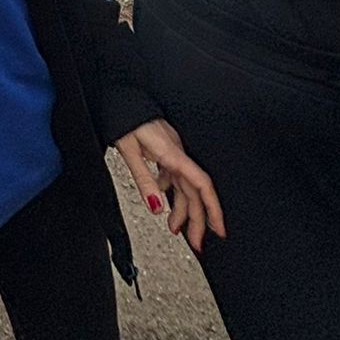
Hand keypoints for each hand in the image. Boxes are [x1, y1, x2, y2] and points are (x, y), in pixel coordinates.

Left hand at [114, 118, 224, 253]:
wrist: (120, 97)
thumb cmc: (124, 118)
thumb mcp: (129, 151)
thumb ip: (143, 179)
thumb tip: (156, 207)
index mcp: (172, 153)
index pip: (201, 184)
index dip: (213, 208)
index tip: (219, 230)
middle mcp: (176, 152)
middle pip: (194, 191)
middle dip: (197, 219)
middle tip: (196, 242)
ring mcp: (172, 150)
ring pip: (184, 185)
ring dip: (182, 209)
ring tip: (174, 228)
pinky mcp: (165, 149)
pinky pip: (175, 175)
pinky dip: (172, 192)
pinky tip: (162, 198)